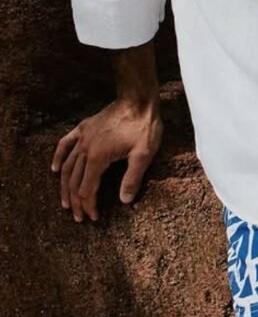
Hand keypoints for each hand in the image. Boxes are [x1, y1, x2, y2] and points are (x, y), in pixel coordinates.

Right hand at [50, 99, 162, 221]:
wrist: (138, 99)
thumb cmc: (144, 126)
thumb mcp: (143, 154)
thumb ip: (132, 179)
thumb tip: (125, 201)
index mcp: (98, 157)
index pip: (87, 189)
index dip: (88, 205)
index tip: (92, 218)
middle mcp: (85, 148)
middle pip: (74, 181)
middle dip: (76, 201)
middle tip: (79, 217)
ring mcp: (83, 136)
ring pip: (67, 166)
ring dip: (64, 186)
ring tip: (66, 202)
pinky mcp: (84, 127)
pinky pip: (65, 143)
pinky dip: (58, 157)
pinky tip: (54, 168)